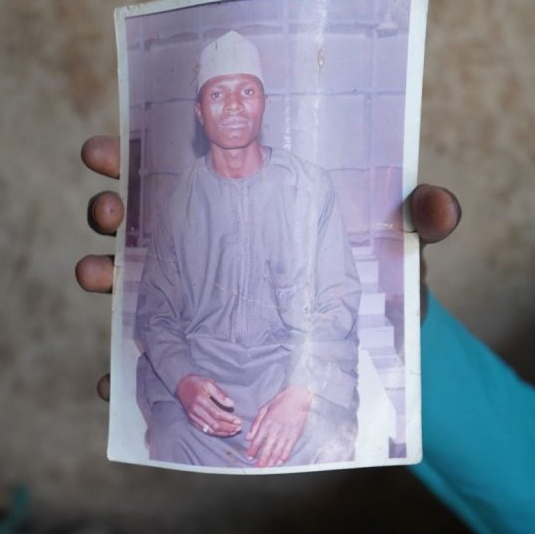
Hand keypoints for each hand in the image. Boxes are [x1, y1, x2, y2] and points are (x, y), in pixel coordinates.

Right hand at [76, 135, 461, 399]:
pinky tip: (105, 384)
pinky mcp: (199, 353)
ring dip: (102, 276)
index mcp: (242, 206)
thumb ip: (424, 217)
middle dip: (111, 209)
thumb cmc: (382, 280)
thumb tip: (439, 207)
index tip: (106, 149)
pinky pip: (153, 362)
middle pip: (140, 222)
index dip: (134, 155)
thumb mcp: (403, 244)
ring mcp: (198, 303)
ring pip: (132, 284)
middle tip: (108, 210)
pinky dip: (119, 374)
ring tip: (95, 276)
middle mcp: (208, 249)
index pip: (181, 170)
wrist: (382, 349)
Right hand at [175, 375, 241, 436]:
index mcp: (201, 401)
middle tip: (238, 428)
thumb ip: (220, 395)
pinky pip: (204, 430)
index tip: (239, 421)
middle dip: (228, 428)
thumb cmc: (197, 383)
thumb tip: (231, 405)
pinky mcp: (192, 420)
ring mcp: (193, 417)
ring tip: (233, 431)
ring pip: (210, 430)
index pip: (217, 414)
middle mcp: (196, 411)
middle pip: (214, 424)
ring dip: (223, 432)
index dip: (229, 419)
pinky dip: (214, 433)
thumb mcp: (210, 384)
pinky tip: (223, 432)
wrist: (181, 385)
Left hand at [246, 385, 312, 466]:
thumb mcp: (263, 409)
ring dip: (271, 461)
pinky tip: (279, 462)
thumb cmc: (279, 402)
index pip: (257, 442)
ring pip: (277, 452)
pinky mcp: (294, 436)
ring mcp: (285, 434)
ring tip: (267, 468)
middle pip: (267, 450)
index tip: (249, 457)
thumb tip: (248, 437)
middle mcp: (275, 431)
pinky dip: (283, 457)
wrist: (297, 398)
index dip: (252, 451)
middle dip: (261, 460)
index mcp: (266, 424)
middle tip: (258, 467)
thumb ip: (255, 424)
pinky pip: (288, 449)